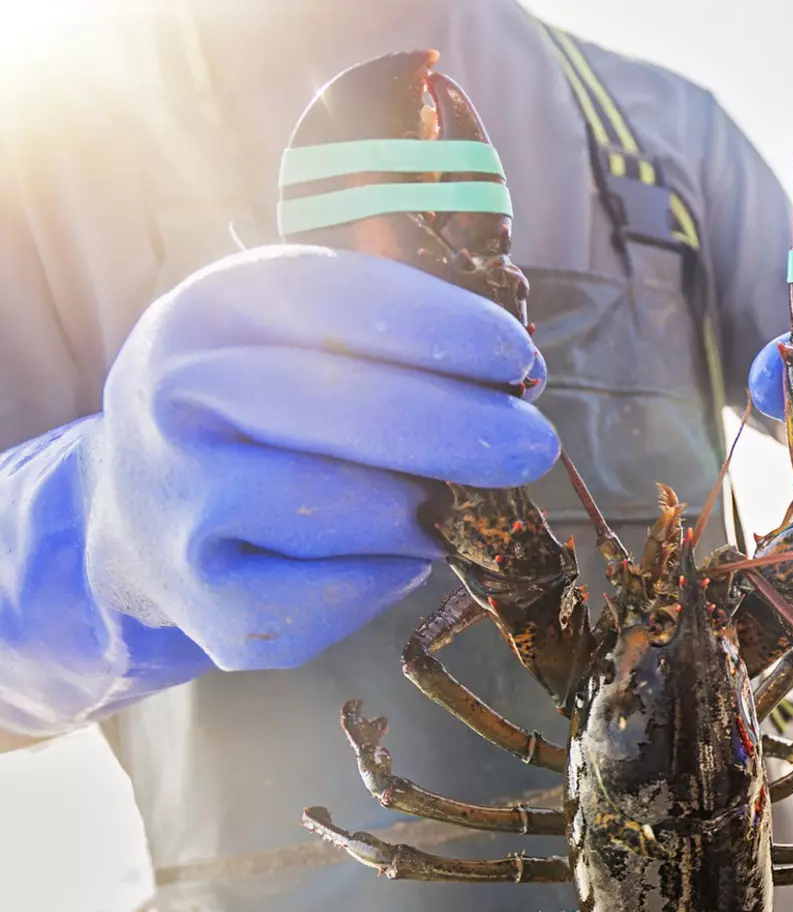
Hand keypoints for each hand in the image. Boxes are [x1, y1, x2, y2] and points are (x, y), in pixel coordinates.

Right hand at [0, 246, 557, 734]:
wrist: (138, 516)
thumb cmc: (252, 413)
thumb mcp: (284, 339)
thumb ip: (382, 336)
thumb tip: (513, 377)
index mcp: (208, 312)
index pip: (338, 303)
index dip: (446, 332)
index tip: (522, 360)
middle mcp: (177, 400)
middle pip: (346, 408)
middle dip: (462, 429)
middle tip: (535, 445)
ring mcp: (184, 507)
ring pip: (354, 508)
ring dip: (425, 512)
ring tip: (442, 505)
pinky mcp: (213, 608)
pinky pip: (342, 596)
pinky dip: (390, 576)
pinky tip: (389, 554)